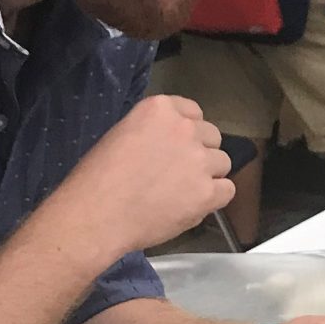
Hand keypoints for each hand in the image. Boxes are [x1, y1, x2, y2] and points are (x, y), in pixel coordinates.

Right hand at [56, 96, 232, 261]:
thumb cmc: (98, 178)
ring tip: (182, 193)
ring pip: (222, 163)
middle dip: (199, 152)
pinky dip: (214, 199)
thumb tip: (171, 147)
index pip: (193, 112)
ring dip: (207, 176)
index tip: (175, 147)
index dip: (186, 132)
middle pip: (212, 136)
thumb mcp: (122, 135)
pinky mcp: (208, 191)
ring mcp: (199, 159)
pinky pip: (228, 190)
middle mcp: (185, 128)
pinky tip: (193, 205)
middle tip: (178, 173)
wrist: (96, 215)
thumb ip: (154, 133)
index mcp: (160, 108)